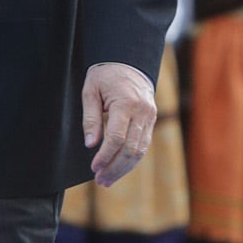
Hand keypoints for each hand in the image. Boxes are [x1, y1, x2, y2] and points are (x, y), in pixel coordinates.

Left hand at [83, 61, 156, 186]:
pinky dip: (132, 159)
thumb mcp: (91, 91)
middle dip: (115, 168)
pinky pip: (143, 145)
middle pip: (131, 149)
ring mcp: (150, 117)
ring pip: (140, 150)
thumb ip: (91, 118)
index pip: (117, 138)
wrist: (129, 62)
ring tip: (108, 180)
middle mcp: (142, 112)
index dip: (105, 156)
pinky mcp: (152, 120)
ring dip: (124, 168)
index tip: (94, 167)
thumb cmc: (105, 76)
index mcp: (126, 103)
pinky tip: (119, 168)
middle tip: (100, 180)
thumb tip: (90, 145)